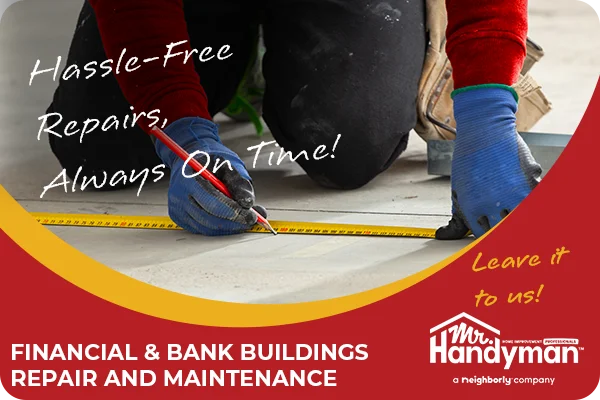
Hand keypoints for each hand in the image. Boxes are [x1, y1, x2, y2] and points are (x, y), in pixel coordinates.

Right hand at [156, 117, 265, 234]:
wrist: (190, 161)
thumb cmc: (209, 163)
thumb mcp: (227, 165)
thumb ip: (239, 183)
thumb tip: (248, 203)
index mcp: (189, 179)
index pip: (212, 203)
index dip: (234, 212)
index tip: (251, 216)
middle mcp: (179, 196)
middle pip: (209, 219)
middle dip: (234, 223)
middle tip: (251, 220)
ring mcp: (177, 209)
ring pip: (207, 228)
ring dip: (228, 228)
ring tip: (244, 220)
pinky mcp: (179, 218)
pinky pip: (202, 230)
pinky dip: (219, 229)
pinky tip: (230, 222)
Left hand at [436, 86, 541, 238]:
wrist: (485, 129)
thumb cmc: (469, 160)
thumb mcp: (458, 190)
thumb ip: (455, 218)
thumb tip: (441, 237)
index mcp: (471, 207)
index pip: (482, 235)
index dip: (488, 237)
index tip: (493, 237)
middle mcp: (491, 202)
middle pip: (503, 231)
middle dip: (505, 229)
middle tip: (506, 223)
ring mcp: (511, 193)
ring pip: (521, 220)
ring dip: (519, 217)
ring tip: (515, 210)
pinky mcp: (529, 182)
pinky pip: (535, 203)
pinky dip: (532, 203)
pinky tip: (525, 197)